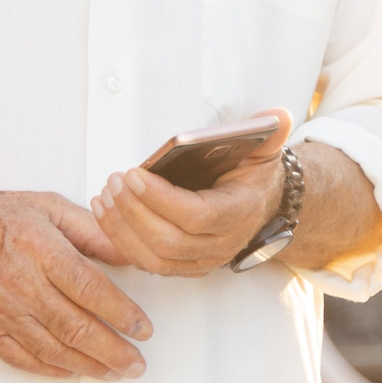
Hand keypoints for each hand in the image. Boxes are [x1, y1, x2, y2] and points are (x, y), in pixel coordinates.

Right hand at [0, 191, 150, 380]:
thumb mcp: (48, 206)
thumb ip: (91, 230)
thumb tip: (130, 254)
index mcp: (40, 249)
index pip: (91, 289)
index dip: (122, 313)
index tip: (144, 329)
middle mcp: (21, 284)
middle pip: (76, 327)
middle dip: (113, 351)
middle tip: (137, 364)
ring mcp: (0, 311)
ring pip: (53, 349)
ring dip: (89, 365)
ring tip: (115, 372)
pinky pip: (23, 359)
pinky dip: (52, 369)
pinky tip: (73, 370)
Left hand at [93, 111, 291, 276]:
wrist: (258, 207)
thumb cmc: (250, 175)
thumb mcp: (263, 149)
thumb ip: (269, 131)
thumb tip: (277, 115)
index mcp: (240, 213)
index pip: (198, 216)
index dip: (162, 199)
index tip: (134, 174)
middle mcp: (221, 245)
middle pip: (169, 241)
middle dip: (134, 211)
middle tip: (114, 180)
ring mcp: (200, 261)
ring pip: (153, 258)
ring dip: (122, 227)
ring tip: (104, 195)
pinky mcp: (181, 267)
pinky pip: (145, 262)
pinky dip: (119, 239)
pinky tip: (104, 211)